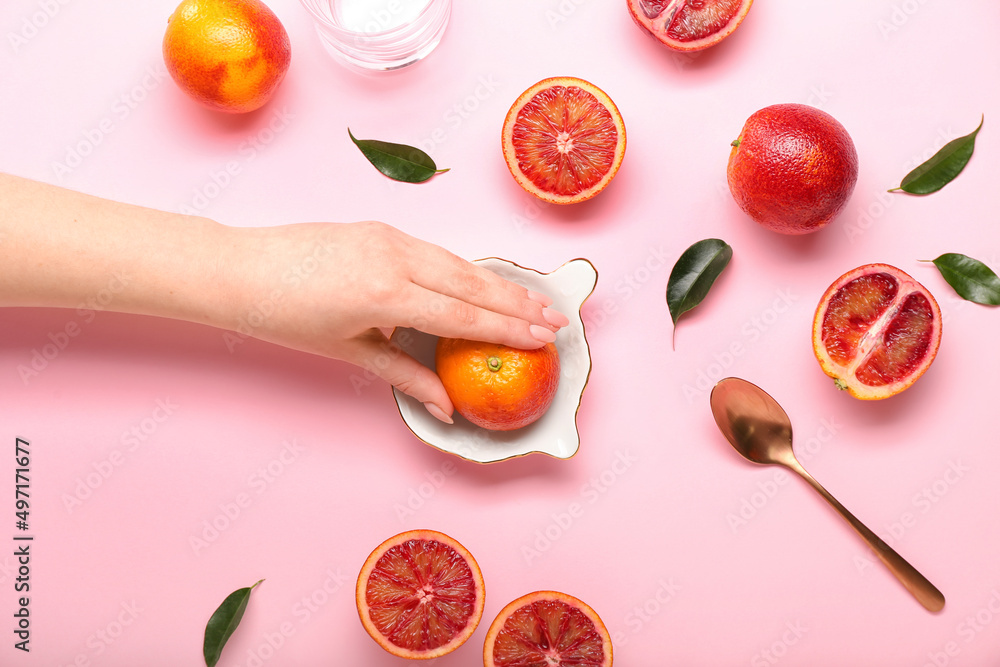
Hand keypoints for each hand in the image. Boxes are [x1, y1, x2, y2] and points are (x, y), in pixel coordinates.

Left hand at [226, 220, 569, 421]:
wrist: (240, 268)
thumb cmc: (285, 317)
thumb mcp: (348, 353)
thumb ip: (405, 375)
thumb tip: (447, 406)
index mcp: (387, 296)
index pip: (464, 315)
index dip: (508, 328)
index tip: (544, 337)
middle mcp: (396, 259)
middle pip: (472, 284)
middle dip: (518, 303)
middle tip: (557, 317)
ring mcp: (389, 237)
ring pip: (458, 262)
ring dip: (498, 283)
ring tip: (533, 299)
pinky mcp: (380, 226)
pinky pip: (435, 250)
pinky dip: (466, 267)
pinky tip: (485, 280)